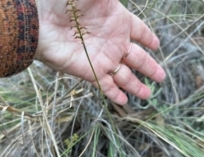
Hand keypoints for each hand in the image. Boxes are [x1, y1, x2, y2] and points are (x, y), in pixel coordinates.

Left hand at [35, 0, 165, 104]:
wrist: (41, 22)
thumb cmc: (65, 2)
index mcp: (117, 21)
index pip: (139, 31)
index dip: (148, 38)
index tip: (157, 45)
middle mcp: (113, 42)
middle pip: (137, 59)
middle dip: (150, 68)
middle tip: (161, 78)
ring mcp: (102, 59)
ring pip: (124, 76)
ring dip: (136, 85)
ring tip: (147, 95)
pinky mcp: (91, 72)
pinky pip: (106, 85)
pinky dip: (115, 93)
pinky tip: (124, 100)